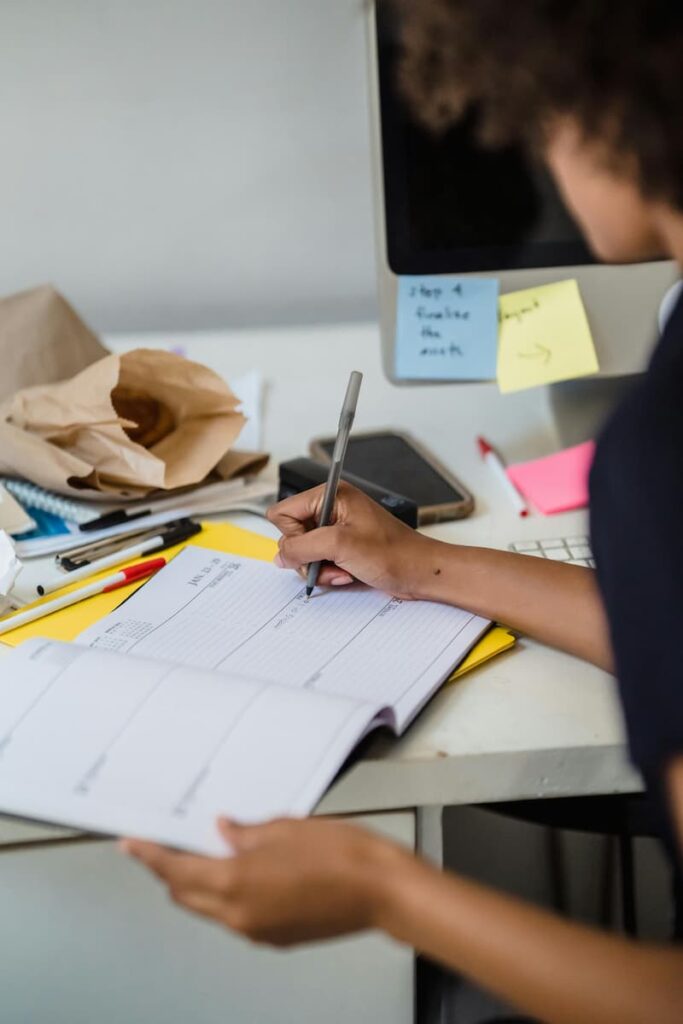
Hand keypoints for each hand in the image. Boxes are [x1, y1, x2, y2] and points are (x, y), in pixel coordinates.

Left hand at [121, 817, 403, 946]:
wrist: (381, 890)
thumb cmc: (342, 855)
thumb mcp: (285, 828)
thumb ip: (246, 833)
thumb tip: (225, 832)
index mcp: (236, 883)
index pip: (175, 871)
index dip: (150, 857)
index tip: (131, 845)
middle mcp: (240, 913)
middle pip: (186, 895)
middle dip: (171, 871)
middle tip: (166, 845)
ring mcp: (257, 930)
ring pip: (210, 908)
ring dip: (199, 884)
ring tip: (207, 852)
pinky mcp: (275, 937)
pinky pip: (236, 917)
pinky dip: (228, 896)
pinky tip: (243, 871)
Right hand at [267, 482, 432, 597]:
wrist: (420, 571)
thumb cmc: (393, 553)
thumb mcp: (340, 545)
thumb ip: (301, 547)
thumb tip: (280, 556)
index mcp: (330, 495)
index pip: (283, 513)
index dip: (292, 535)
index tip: (312, 546)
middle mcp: (331, 509)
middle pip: (291, 535)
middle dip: (308, 556)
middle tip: (331, 561)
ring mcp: (336, 529)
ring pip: (303, 552)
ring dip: (319, 567)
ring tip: (342, 570)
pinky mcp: (342, 547)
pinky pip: (318, 561)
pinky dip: (328, 572)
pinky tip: (347, 574)